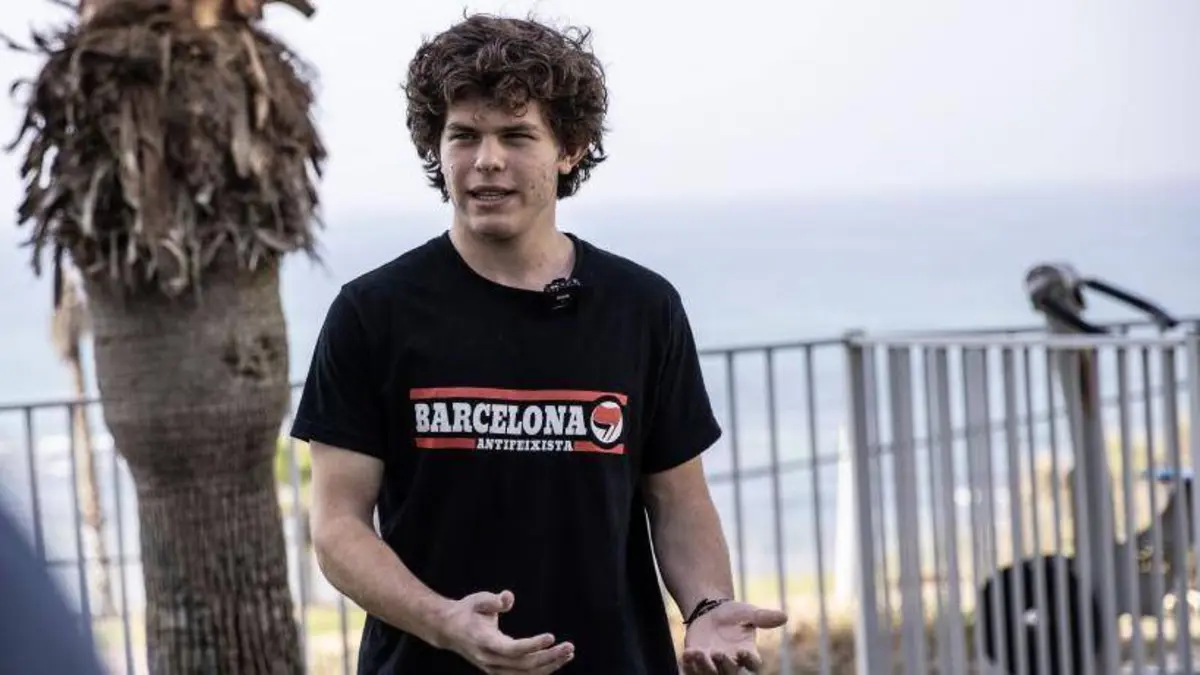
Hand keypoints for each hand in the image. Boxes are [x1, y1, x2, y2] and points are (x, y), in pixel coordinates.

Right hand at [436, 590, 574, 673]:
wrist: (448, 630)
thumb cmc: (467, 611)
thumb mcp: (478, 600)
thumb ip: (493, 601)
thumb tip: (509, 597)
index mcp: (485, 641)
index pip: (513, 649)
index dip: (533, 645)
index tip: (551, 636)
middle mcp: (489, 659)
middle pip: (523, 665)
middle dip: (548, 657)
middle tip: (569, 646)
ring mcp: (493, 668)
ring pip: (525, 674)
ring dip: (549, 666)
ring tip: (568, 653)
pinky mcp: (498, 670)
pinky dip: (540, 671)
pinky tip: (556, 661)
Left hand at [681, 601, 787, 673]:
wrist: (710, 611)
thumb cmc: (733, 614)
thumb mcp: (748, 612)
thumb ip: (764, 617)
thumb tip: (784, 616)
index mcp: (747, 652)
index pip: (753, 664)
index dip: (750, 661)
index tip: (744, 651)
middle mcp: (731, 662)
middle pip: (731, 673)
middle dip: (725, 666)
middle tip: (718, 652)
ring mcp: (713, 664)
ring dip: (704, 667)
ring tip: (698, 653)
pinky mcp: (697, 661)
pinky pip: (693, 671)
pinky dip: (689, 666)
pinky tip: (687, 654)